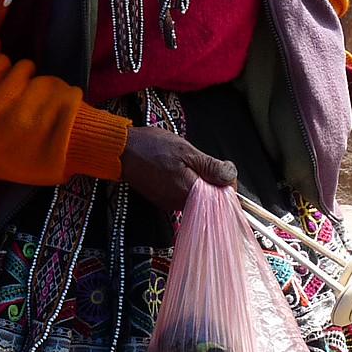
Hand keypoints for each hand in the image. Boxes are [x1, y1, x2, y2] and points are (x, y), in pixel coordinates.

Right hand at [120, 126, 235, 216]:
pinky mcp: (162, 200)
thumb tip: (231, 176)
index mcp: (189, 193)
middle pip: (209, 200)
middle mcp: (180, 204)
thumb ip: (210, 166)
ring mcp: (169, 203)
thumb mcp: (185, 151)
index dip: (227, 184)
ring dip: (199, 182)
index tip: (224, 168)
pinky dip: (186, 183)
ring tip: (190, 162)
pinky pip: (183, 195)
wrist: (120, 151)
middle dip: (213, 182)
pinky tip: (179, 169)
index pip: (221, 199)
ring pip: (196, 197)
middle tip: (204, 161)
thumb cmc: (152, 147)